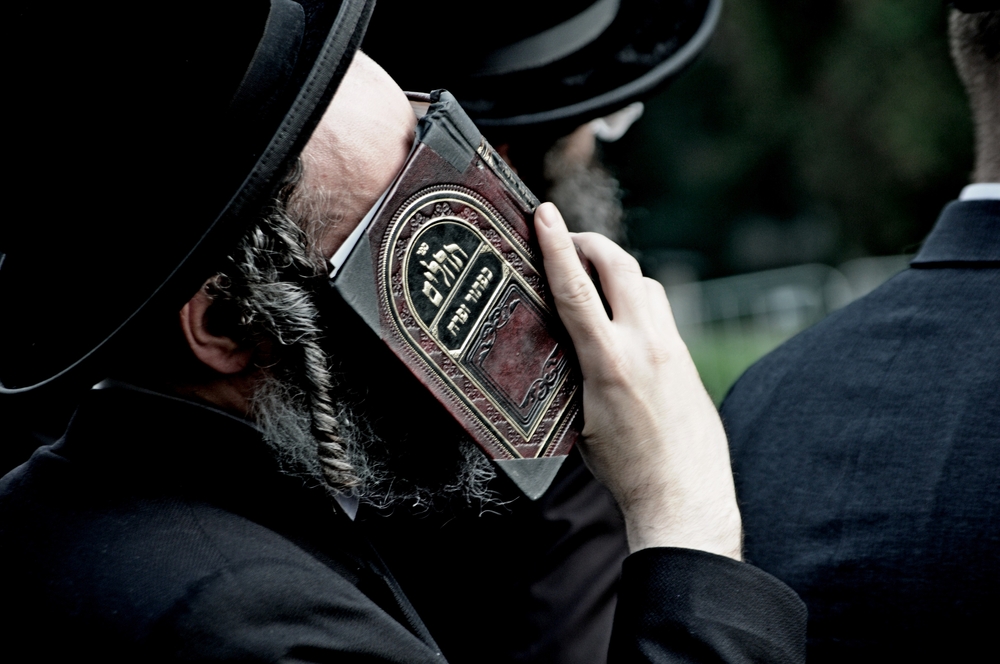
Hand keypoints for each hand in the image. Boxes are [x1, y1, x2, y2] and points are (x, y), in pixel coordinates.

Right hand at [535, 203, 741, 559]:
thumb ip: (572, 373)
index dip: (555, 246)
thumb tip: (561, 342)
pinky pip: (660, 309)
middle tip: (565, 237)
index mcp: (609, 363)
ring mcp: (671, 348)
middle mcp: (645, 346)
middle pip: (619, 265)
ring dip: (616, 268)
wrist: (684, 495)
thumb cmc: (625, 469)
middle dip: (589, 242)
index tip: (544, 213)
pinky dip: (636, 297)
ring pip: (645, 282)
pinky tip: (623, 313)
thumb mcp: (579, 420)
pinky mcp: (686, 358)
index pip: (574, 289)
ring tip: (591, 274)